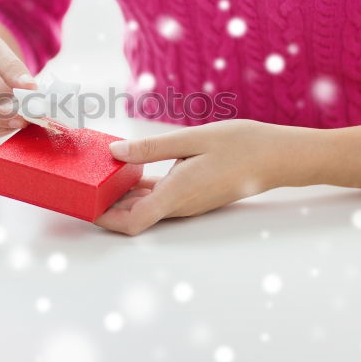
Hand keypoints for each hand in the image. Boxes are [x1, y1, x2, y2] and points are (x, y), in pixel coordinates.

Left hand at [95, 120, 304, 235]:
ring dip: (121, 197)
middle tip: (81, 186)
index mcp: (177, 194)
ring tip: (99, 174)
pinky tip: (130, 169)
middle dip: (106, 207)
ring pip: (145, 208)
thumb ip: (151, 148)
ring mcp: (187, 202)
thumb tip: (114, 153)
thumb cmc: (241, 145)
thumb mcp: (192, 139)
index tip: (83, 205)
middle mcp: (180, 205)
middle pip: (133, 218)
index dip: (103, 219)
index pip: (131, 222)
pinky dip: (140, 189)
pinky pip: (159, 198)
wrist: (279, 156)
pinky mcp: (193, 195)